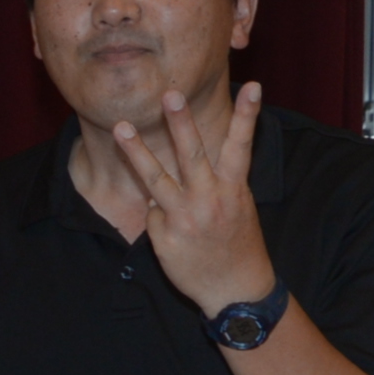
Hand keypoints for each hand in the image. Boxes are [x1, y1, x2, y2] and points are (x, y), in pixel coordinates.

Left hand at [105, 76, 276, 315]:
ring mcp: (185, 218)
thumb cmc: (237, 243)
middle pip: (192, 154)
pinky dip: (158, 217)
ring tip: (120, 127)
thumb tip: (184, 168)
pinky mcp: (165, 237)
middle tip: (170, 94)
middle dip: (181, 122)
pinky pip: (152, 215)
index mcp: (234, 189)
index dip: (247, 115)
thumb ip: (217, 184)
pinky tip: (173, 232)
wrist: (235, 289)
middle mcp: (209, 200)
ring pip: (155, 179)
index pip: (241, 145)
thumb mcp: (239, 207)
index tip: (253, 85)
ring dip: (136, 152)